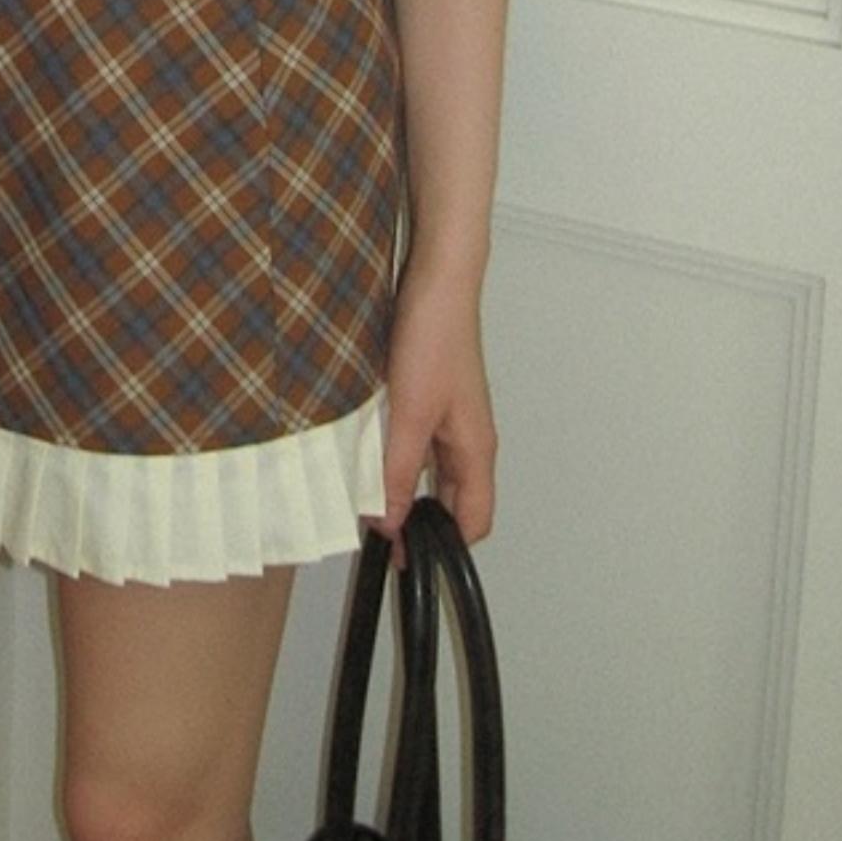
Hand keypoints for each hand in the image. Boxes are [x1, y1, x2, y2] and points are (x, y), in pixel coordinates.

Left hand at [372, 256, 496, 559]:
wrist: (436, 280)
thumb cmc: (437, 337)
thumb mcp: (411, 415)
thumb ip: (399, 472)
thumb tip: (389, 523)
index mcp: (476, 448)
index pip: (475, 520)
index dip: (447, 546)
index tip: (411, 560)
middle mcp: (467, 436)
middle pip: (451, 498)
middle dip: (419, 520)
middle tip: (380, 537)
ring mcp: (447, 415)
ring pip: (429, 469)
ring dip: (402, 486)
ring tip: (366, 498)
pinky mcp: (428, 395)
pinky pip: (414, 441)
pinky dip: (392, 454)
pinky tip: (365, 453)